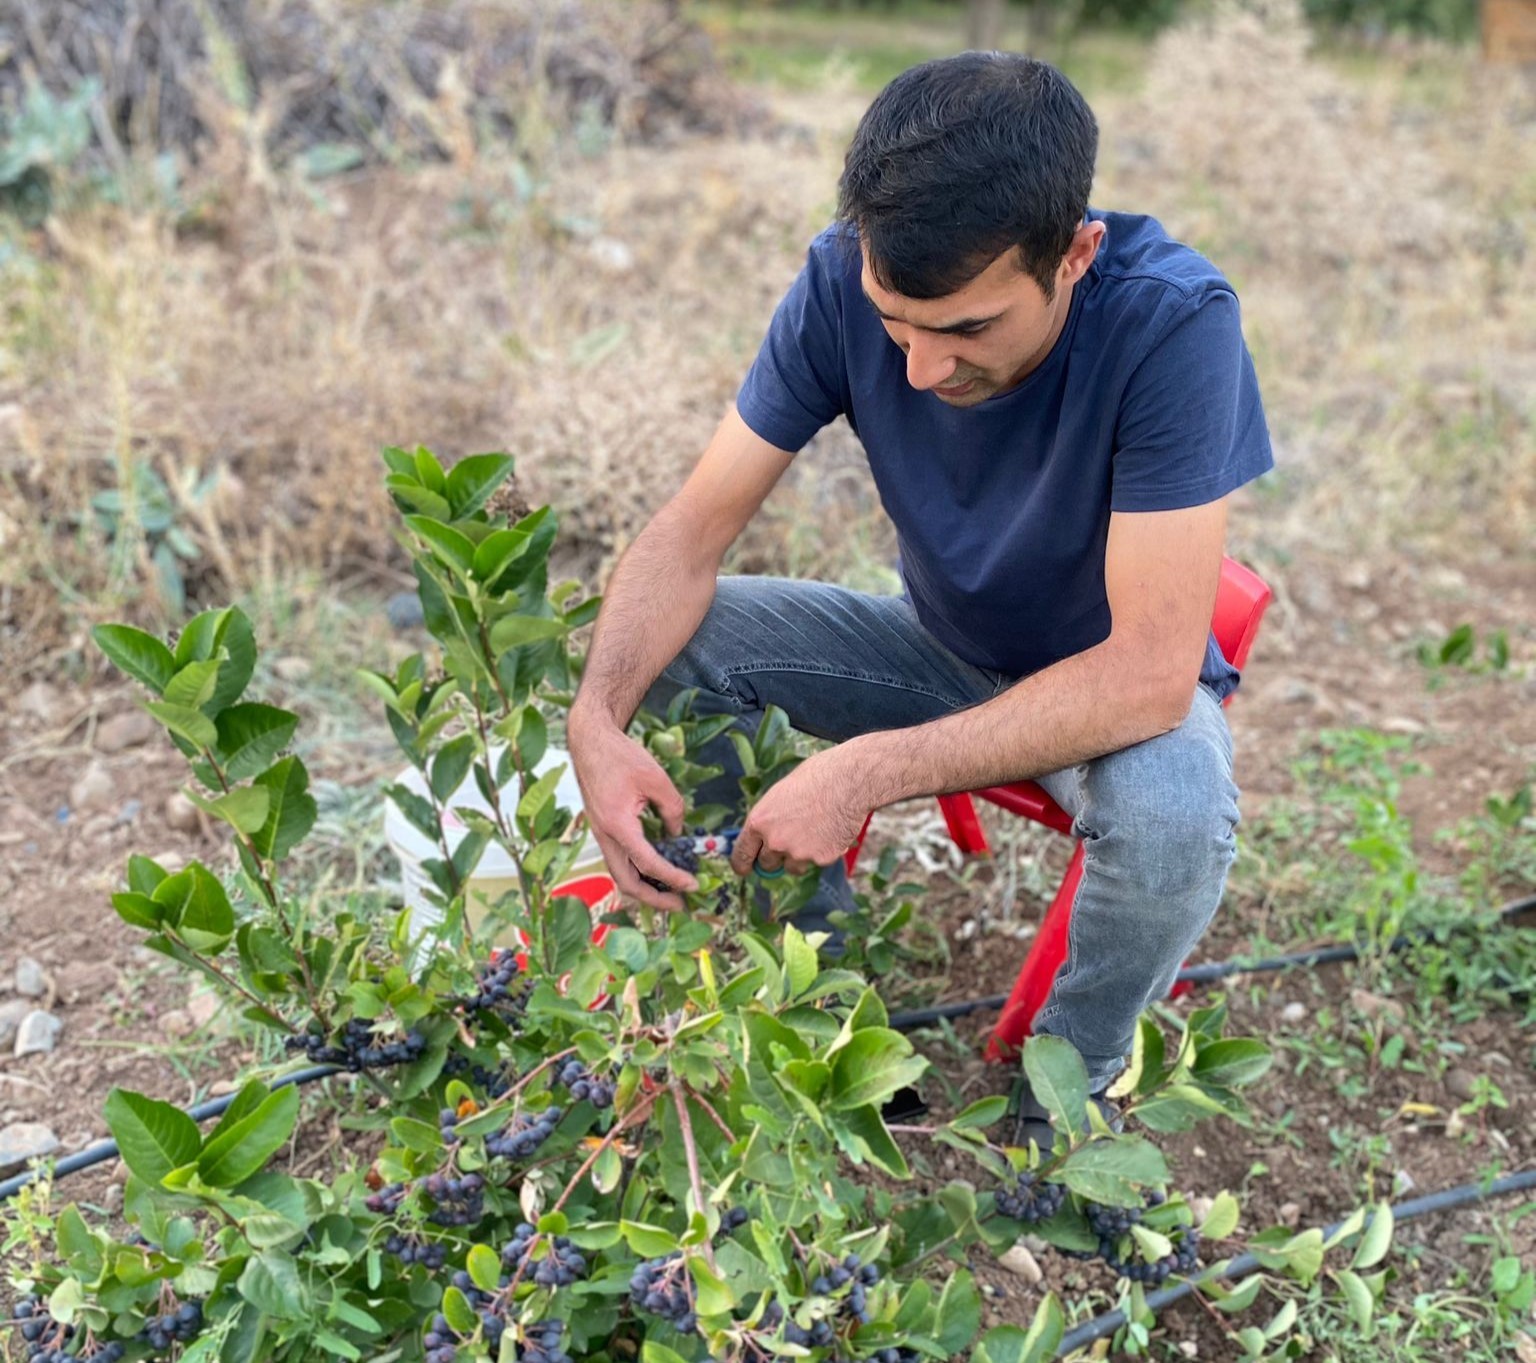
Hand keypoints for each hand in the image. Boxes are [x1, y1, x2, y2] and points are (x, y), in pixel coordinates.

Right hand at [568, 708, 697, 910]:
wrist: (590, 742)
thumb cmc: (621, 756)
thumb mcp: (657, 779)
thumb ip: (673, 809)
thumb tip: (677, 835)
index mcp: (618, 825)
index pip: (648, 863)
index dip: (673, 878)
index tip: (693, 885)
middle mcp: (604, 835)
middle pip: (626, 882)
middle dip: (653, 898)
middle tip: (680, 904)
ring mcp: (600, 834)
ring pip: (620, 874)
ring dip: (644, 887)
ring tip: (670, 893)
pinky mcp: (602, 829)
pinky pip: (619, 860)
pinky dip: (637, 871)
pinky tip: (656, 870)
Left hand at [729, 747, 869, 879]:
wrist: (849, 781)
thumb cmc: (816, 778)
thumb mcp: (781, 794)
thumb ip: (769, 819)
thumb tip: (764, 836)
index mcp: (759, 821)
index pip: (741, 854)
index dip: (742, 864)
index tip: (745, 869)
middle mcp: (775, 841)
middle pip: (767, 865)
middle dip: (775, 857)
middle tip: (790, 841)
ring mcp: (798, 853)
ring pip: (793, 867)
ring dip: (799, 857)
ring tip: (815, 830)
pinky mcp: (821, 859)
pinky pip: (816, 862)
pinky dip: (822, 851)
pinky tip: (831, 830)